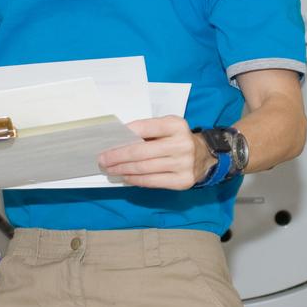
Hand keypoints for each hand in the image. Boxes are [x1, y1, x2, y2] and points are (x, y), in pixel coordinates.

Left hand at [98, 115, 215, 189]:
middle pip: (141, 152)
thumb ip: (147, 131)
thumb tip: (118, 140)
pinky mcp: (182, 181)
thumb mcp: (167, 127)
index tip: (108, 140)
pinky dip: (135, 180)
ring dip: (122, 169)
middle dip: (117, 156)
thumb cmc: (177, 140)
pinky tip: (125, 177)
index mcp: (176, 125)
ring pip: (144, 168)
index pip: (145, 128)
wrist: (204, 157)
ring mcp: (183, 164)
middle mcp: (182, 144)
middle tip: (102, 159)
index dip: (124, 134)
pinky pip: (152, 181)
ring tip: (110, 169)